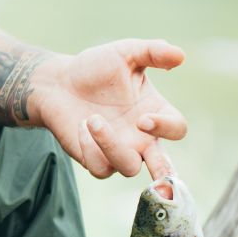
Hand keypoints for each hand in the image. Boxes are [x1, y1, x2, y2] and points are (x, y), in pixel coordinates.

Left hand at [31, 39, 186, 179]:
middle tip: (164, 184)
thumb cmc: (95, 68)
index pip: (177, 129)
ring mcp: (118, 150)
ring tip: (93, 120)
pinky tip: (80, 127)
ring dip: (112, 147)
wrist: (58, 80)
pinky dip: (91, 150)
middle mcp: (141, 137)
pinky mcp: (94, 157)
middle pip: (164, 168)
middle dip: (167, 178)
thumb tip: (179, 53)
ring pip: (128, 168)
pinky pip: (100, 168)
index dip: (167, 128)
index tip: (144, 118)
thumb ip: (151, 52)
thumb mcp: (124, 53)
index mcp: (155, 113)